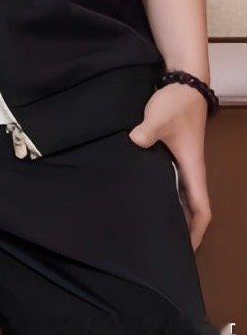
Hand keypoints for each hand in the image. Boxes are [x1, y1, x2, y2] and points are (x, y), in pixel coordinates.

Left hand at [129, 82, 209, 249]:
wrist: (183, 82)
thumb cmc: (176, 104)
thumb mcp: (159, 119)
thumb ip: (146, 134)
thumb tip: (132, 144)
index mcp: (193, 169)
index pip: (201, 209)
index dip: (196, 232)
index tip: (186, 251)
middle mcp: (191, 170)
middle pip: (192, 208)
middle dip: (184, 228)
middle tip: (165, 245)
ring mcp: (182, 161)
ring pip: (182, 195)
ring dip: (174, 211)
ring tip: (155, 227)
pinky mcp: (173, 151)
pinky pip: (171, 181)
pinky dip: (165, 193)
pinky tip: (147, 195)